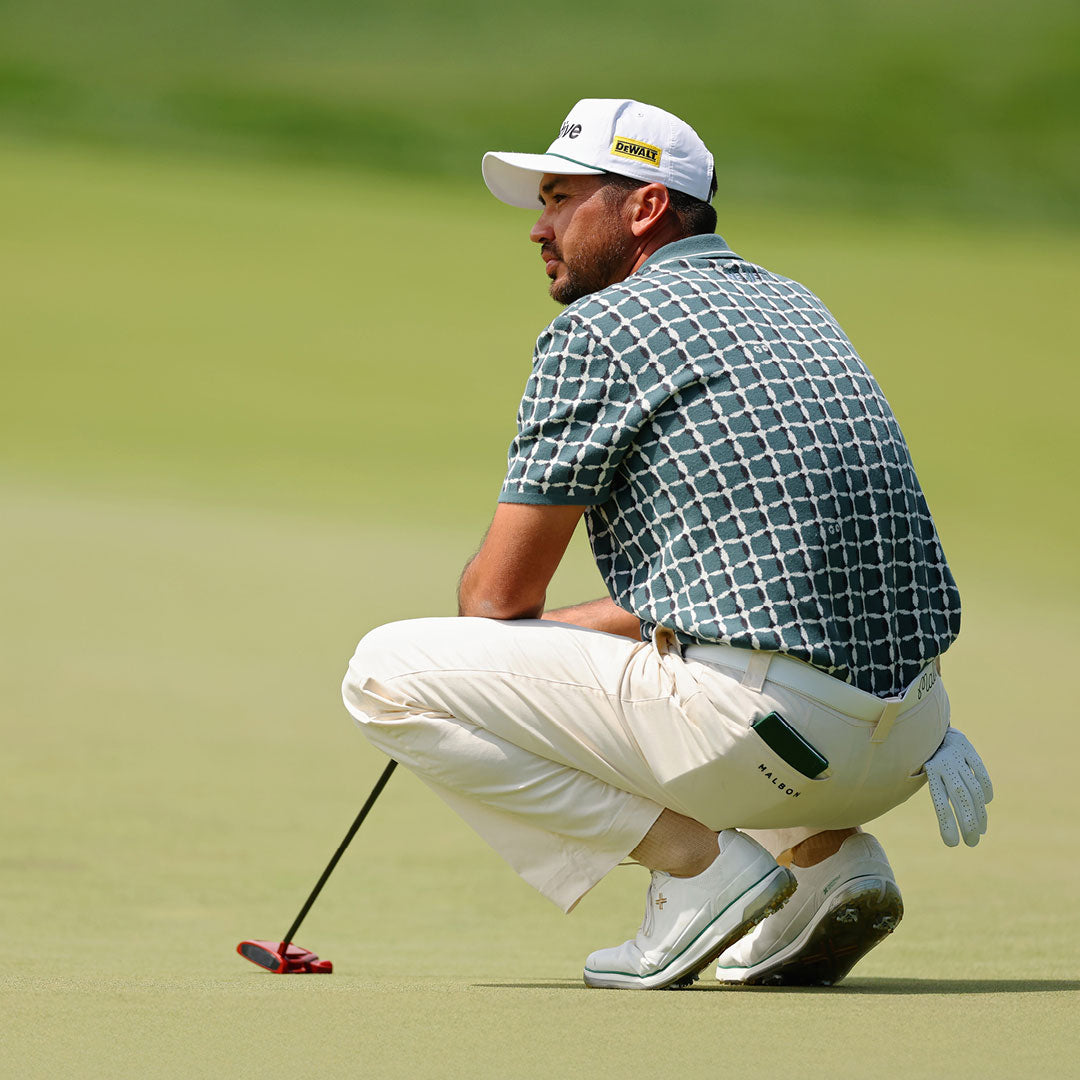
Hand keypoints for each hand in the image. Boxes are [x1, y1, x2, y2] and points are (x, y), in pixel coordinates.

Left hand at [922, 728, 993, 846]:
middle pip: (959, 797)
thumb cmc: (923, 756)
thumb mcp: (921, 771)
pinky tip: (986, 803)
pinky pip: (980, 772)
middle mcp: (943, 763)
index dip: (947, 822)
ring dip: (979, 812)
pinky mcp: (967, 748)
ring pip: (972, 788)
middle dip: (967, 822)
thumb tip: (949, 827)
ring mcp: (956, 755)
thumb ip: (937, 791)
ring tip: (979, 831)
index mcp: (928, 771)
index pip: (939, 800)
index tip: (952, 844)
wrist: (925, 723)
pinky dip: (986, 789)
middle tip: (971, 843)